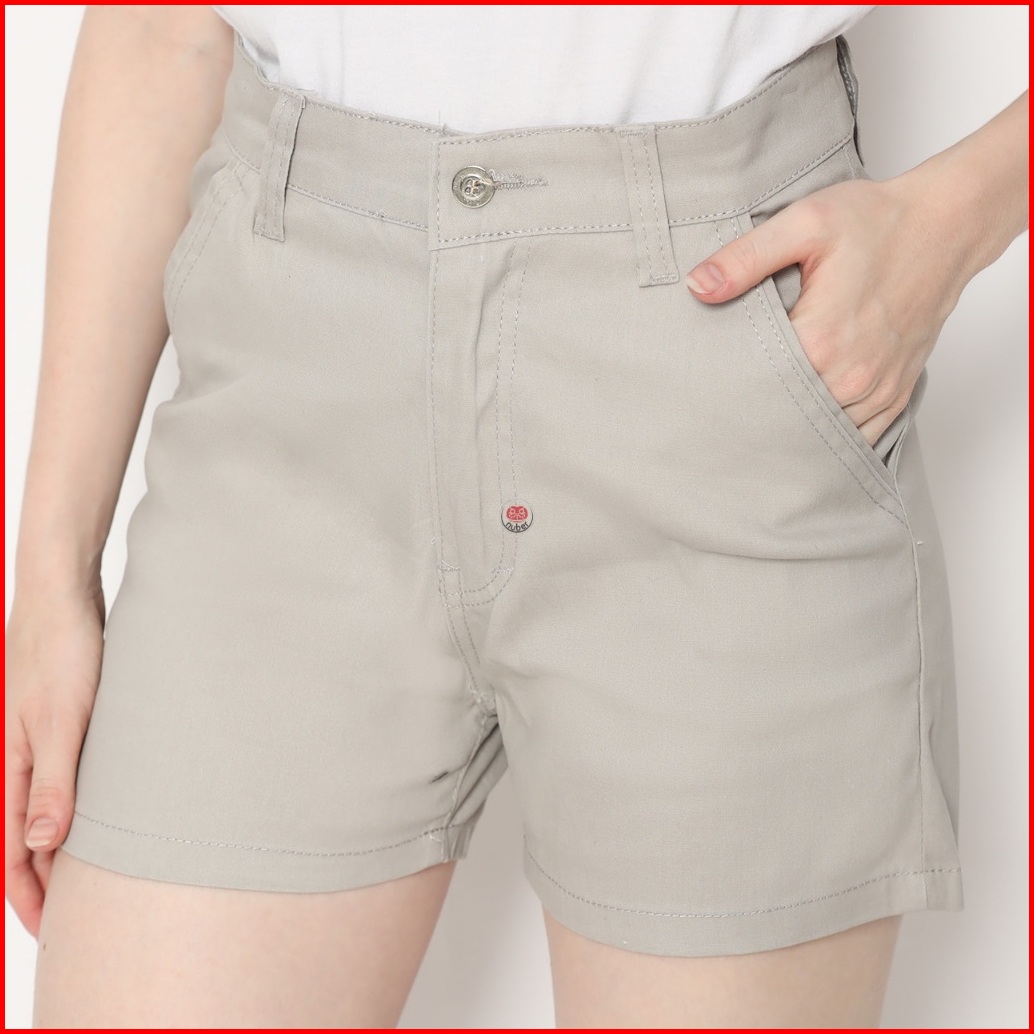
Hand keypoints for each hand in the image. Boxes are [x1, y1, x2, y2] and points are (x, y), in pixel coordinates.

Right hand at [5, 588, 104, 936]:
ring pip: (40, 810)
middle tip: (76, 918)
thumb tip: (38, 846)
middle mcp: (15, 759)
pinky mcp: (56, 722)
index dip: (30, 896)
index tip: (56, 933)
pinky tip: (95, 814)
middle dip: (43, 881)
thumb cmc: (62, 652)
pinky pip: (56, 780)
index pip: (11, 852)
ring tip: (88, 878)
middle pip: (23, 838)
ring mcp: (34, 741)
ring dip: (58, 847)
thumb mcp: (62, 721)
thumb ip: (52, 782)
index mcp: (9, 766)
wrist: (62, 595)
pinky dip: (69, 809)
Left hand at [686, 175, 965, 445]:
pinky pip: (857, 437)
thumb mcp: (804, 222)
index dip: (727, 386)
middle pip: (785, 418)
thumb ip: (745, 258)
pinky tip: (804, 424)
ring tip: (761, 415)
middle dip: (754, 413)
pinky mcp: (895, 394)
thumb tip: (697, 286)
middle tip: (724, 407)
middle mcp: (851, 376)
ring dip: (790, 429)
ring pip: (820, 435)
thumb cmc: (878, 221)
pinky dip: (829, 435)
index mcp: (821, 340)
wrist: (947, 224)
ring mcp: (876, 390)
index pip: (755, 386)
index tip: (706, 383)